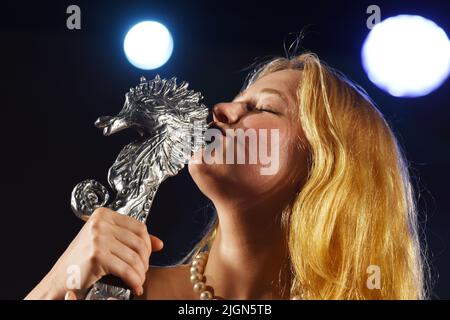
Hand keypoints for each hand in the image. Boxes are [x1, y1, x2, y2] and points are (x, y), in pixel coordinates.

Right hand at [26, 207, 162, 298]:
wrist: (60, 280)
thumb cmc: (81, 261)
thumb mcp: (106, 242)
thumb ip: (130, 239)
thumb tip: (159, 243)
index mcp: (103, 215)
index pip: (139, 226)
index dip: (147, 244)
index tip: (146, 256)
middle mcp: (100, 223)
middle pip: (139, 241)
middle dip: (145, 260)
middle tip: (142, 271)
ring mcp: (98, 238)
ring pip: (134, 257)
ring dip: (141, 273)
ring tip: (138, 281)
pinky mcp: (97, 256)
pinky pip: (126, 269)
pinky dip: (134, 280)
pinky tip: (135, 286)